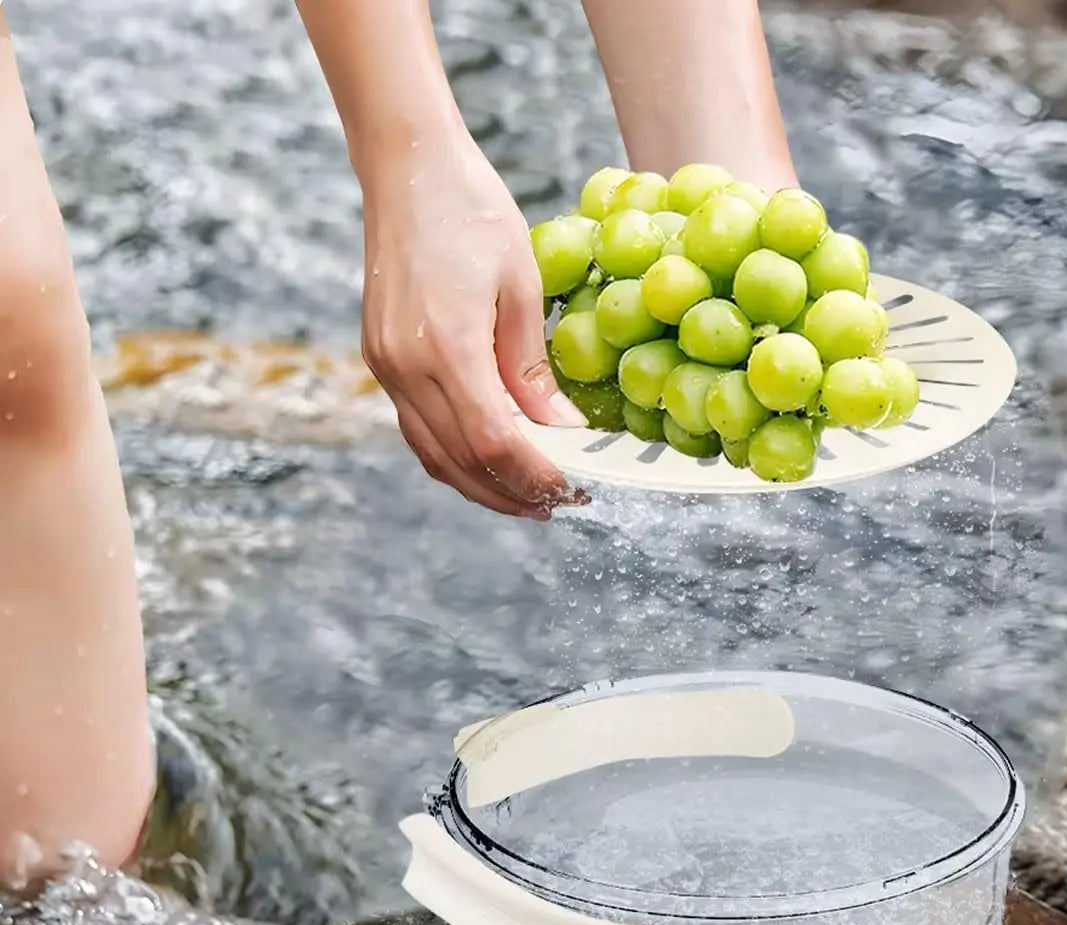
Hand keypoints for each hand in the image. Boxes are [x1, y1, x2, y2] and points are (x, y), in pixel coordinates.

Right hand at [360, 138, 588, 519]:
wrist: (406, 167)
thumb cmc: (472, 212)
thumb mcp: (521, 285)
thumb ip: (533, 368)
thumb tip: (562, 429)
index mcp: (447, 347)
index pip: (495, 444)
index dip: (536, 477)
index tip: (573, 489)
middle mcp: (407, 367)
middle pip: (464, 462)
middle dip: (514, 493)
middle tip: (559, 503)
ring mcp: (386, 368)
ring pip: (435, 456)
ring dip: (481, 486)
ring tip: (527, 497)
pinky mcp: (381, 361)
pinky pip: (417, 431)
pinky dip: (453, 458)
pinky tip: (486, 463)